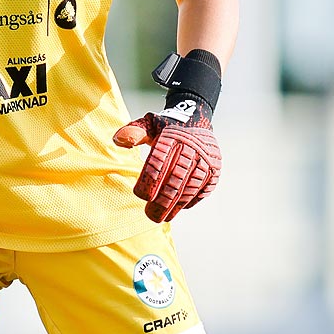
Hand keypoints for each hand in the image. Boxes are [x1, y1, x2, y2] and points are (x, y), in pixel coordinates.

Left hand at [113, 98, 222, 221]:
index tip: (140, 195)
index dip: (149, 181)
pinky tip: (181, 208)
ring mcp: (206, 158)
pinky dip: (192, 200)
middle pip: (175, 180)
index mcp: (171, 136)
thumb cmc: (167, 126)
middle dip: (163, 201)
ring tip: (165, 217)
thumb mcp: (149, 123)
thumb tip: (119, 140)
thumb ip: (134, 132)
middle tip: (151, 215)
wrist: (196, 116)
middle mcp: (191, 147)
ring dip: (177, 205)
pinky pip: (204, 188)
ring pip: (190, 187)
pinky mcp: (215, 167)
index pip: (158, 163)